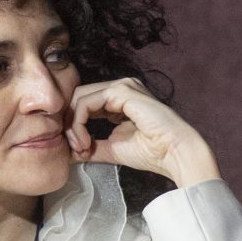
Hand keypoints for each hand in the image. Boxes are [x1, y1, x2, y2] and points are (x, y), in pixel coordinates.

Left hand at [63, 77, 221, 186]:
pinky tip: (86, 142)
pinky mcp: (121, 92)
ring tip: (81, 148)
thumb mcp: (111, 149)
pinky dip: (79, 124)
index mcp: (118, 99)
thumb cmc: (151, 152)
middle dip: (69, 124)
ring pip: (78, 98)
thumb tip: (67, 152)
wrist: (174, 154)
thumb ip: (90, 147)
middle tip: (75, 149)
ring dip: (73, 126)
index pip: (83, 103)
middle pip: (77, 97)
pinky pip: (86, 103)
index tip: (78, 152)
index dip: (73, 127)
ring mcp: (121, 87)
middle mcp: (119, 88)